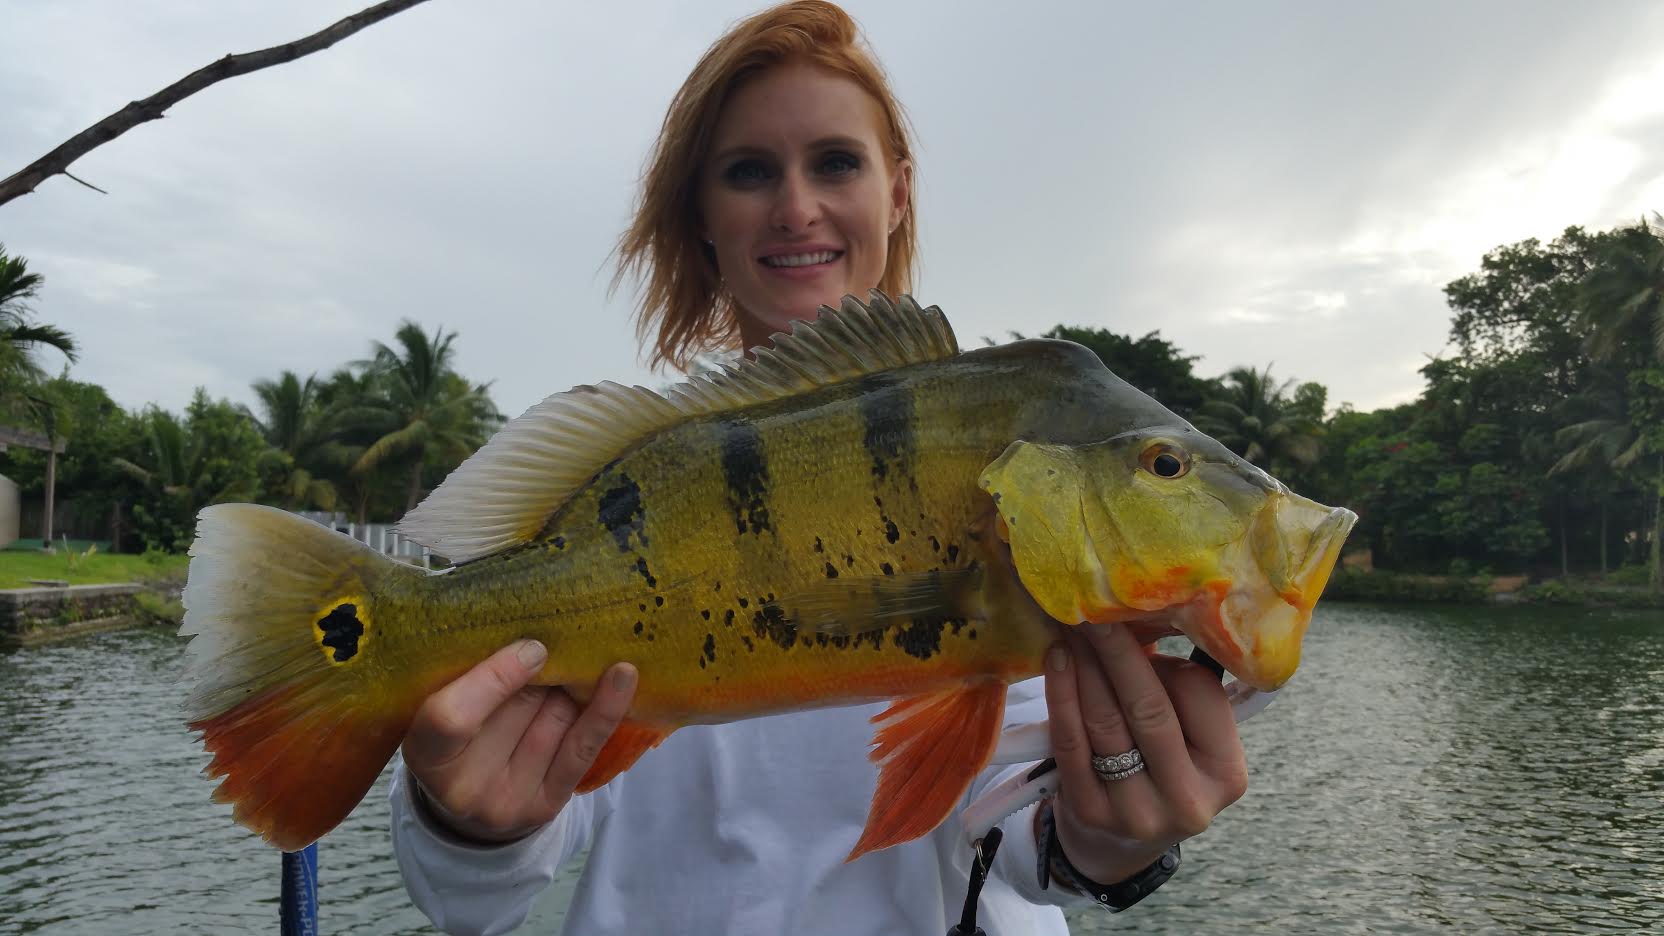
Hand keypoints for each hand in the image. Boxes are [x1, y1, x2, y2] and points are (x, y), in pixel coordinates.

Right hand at [401, 639, 637, 843]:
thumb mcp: (447, 705)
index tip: (532, 645)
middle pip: (515, 710)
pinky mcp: (545, 806)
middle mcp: (461, 786)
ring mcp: (505, 801)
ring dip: (569, 683)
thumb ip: (473, 674)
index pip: (451, 717)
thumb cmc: (459, 738)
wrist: (472, 804)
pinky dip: (606, 708)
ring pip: (553, 721)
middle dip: (542, 670)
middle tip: (559, 636)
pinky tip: (623, 675)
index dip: (493, 677)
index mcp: (423, 751)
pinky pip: (582, 748)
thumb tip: (532, 628)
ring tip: (581, 653)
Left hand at [1040, 622, 1248, 884]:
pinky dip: (1061, 695)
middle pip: (1149, 707)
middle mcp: (1187, 798)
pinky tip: (1056, 661)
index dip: (1166, 657)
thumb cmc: (1160, 771)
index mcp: (1226, 773)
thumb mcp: (1190, 742)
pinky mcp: (1089, 812)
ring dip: (1085, 666)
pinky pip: (1071, 742)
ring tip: (1072, 628)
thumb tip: (1144, 611)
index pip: (1200, 695)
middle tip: (1094, 606)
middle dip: (1118, 650)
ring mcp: (1136, 811)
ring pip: (1106, 721)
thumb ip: (1179, 688)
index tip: (1138, 625)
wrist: (1119, 846)